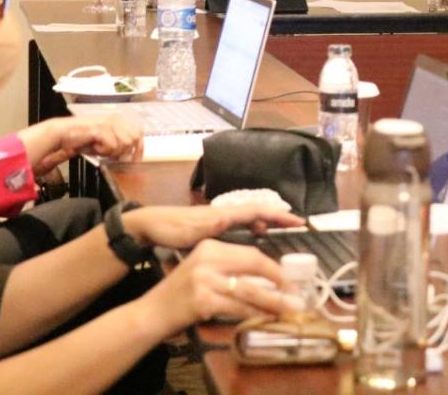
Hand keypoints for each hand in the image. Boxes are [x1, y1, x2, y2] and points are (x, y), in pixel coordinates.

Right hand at [20, 115, 142, 175]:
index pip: (138, 134)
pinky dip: (102, 151)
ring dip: (111, 152)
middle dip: (121, 152)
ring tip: (99, 149)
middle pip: (132, 141)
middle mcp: (116, 119)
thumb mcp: (105, 141)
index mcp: (119, 120)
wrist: (63, 134)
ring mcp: (109, 123)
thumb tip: (130, 156)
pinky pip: (112, 146)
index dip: (138, 149)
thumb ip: (119, 145)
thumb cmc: (83, 139)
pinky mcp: (101, 128)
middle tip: (107, 153)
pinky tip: (94, 147)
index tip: (135, 161)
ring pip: (124, 144)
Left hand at [121, 204, 303, 248]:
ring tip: (281, 232)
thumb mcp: (194, 234)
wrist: (150, 225)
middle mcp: (225, 212)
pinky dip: (253, 227)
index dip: (279, 216)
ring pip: (250, 217)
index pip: (258, 211)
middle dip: (278, 217)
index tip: (298, 221)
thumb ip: (215, 229)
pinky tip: (256, 236)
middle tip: (297, 225)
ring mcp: (220, 217)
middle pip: (258, 211)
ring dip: (267, 222)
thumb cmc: (171, 229)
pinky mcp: (214, 224)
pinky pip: (241, 223)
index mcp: (224, 214)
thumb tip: (235, 224)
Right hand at [140, 239, 299, 331]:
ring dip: (273, 300)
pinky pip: (238, 306)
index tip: (288, 279)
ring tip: (290, 308)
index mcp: (210, 246)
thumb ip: (229, 267)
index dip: (273, 267)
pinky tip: (266, 317)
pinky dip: (255, 313)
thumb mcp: (203, 270)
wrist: (151, 313)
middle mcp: (208, 258)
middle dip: (279, 280)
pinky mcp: (203, 300)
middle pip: (254, 264)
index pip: (250, 253)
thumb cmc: (181, 293)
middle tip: (296, 294)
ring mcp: (204, 279)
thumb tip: (267, 276)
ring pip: (249, 288)